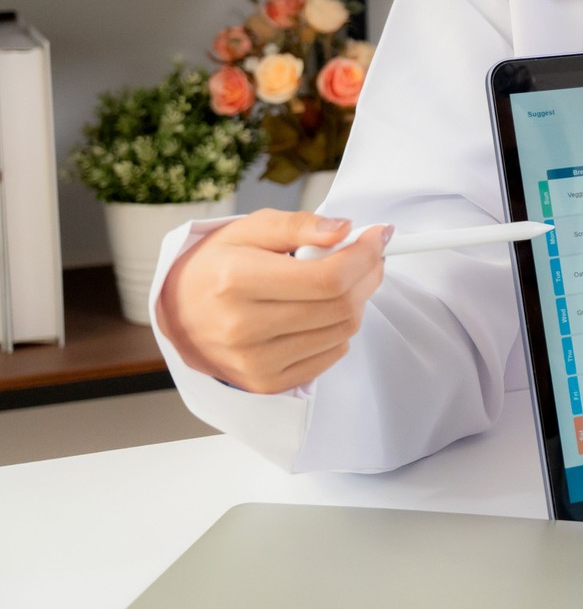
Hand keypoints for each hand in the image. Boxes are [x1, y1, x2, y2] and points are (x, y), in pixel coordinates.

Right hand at [153, 210, 388, 394]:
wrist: (179, 312)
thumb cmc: (217, 265)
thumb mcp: (251, 228)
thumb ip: (299, 225)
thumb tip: (343, 230)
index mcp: (236, 282)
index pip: (328, 279)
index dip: (364, 256)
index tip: (377, 236)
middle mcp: (243, 328)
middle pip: (340, 307)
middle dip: (368, 274)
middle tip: (368, 255)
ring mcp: (254, 363)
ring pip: (342, 332)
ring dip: (357, 301)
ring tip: (342, 280)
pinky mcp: (265, 383)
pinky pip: (330, 355)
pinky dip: (339, 329)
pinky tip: (321, 310)